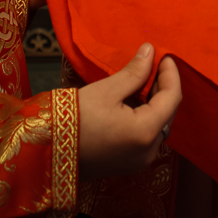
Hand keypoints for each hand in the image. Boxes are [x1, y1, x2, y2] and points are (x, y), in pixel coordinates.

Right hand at [77, 45, 181, 182]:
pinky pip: (147, 137)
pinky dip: (145, 117)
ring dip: (155, 102)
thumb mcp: (106, 90)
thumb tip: (151, 52)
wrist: (44, 153)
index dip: (171, 74)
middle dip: (163, 87)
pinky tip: (134, 100)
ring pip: (159, 125)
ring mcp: (140, 161)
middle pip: (168, 113)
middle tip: (154, 64)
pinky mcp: (129, 165)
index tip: (164, 56)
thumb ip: (134, 72)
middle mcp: (149, 151)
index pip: (172, 98)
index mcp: (146, 132)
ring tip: (144, 79)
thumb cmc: (73, 119)